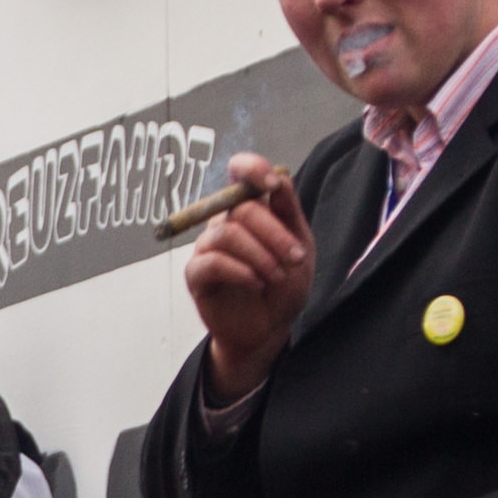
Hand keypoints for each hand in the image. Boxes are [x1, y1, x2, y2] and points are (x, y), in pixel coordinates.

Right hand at [179, 154, 311, 396]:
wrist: (270, 328)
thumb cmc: (283, 285)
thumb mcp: (300, 245)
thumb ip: (288, 212)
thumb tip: (278, 180)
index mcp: (248, 209)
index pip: (238, 172)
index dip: (252, 169)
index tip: (272, 186)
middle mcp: (223, 222)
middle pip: (240, 208)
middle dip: (274, 233)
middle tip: (295, 258)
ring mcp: (207, 247)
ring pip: (226, 234)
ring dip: (259, 255)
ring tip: (276, 275)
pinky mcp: (196, 275)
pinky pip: (211, 262)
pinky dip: (239, 271)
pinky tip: (257, 283)